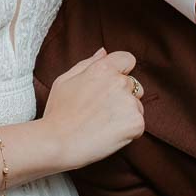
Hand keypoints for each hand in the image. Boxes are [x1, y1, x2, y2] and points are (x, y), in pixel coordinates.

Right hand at [41, 48, 144, 170]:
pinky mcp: (135, 123)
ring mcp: (129, 102)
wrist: (56, 143)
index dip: (121, 71)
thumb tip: (104, 52)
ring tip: (102, 125)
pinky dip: (128, 132)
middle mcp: (119, 82)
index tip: (110, 86)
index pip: (128, 60)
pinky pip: (138, 125)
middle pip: (134, 85)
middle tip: (100, 111)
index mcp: (103, 68)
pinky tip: (108, 135)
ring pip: (137, 106)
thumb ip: (88, 63)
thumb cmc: (57, 113)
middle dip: (123, 96)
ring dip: (125, 114)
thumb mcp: (65, 80)